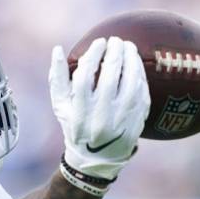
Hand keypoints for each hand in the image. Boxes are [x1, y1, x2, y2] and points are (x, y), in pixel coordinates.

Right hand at [49, 36, 150, 192]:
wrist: (97, 158)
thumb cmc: (76, 125)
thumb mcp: (61, 106)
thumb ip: (58, 78)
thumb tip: (58, 49)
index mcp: (79, 114)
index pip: (84, 79)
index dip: (92, 57)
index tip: (98, 43)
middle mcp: (100, 118)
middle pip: (109, 78)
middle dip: (114, 54)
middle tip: (116, 40)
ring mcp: (121, 120)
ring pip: (130, 83)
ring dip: (131, 60)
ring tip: (129, 47)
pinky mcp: (137, 121)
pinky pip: (141, 92)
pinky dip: (140, 75)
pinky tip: (137, 64)